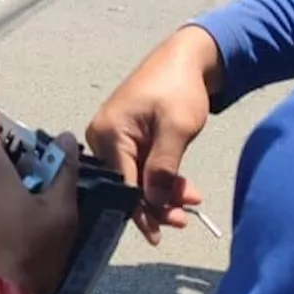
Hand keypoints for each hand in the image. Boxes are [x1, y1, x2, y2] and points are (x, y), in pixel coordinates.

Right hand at [85, 25, 219, 244]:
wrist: (186, 58)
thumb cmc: (180, 87)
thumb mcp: (176, 127)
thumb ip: (164, 167)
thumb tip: (154, 204)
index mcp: (108, 132)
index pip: (121, 184)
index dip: (141, 211)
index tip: (158, 235)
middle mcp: (101, 136)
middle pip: (126, 183)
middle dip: (156, 202)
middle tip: (184, 220)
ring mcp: (111, 136)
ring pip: (135, 177)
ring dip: (162, 191)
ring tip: (192, 199)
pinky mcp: (124, 137)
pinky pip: (139, 165)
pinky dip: (160, 177)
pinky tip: (182, 187)